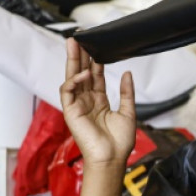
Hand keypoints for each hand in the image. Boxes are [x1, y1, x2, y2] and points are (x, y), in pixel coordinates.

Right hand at [59, 37, 135, 168]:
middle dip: (80, 55)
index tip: (96, 46)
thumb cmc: (120, 141)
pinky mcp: (70, 112)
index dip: (95, 61)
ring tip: (74, 44)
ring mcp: (77, 105)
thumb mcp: (128, 112)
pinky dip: (73, 81)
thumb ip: (127, 92)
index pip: (95, 76)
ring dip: (72, 60)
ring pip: (72, 77)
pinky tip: (82, 74)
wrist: (112, 158)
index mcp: (99, 101)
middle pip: (81, 73)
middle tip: (80, 37)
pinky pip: (67, 91)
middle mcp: (87, 101)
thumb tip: (127, 73)